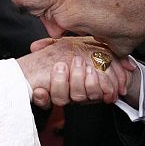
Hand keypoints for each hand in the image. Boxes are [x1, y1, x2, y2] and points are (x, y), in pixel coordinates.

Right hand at [18, 36, 133, 107]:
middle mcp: (69, 94)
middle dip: (60, 82)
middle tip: (62, 66)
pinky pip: (99, 95)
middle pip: (60, 99)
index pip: (43, 98)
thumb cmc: (82, 52)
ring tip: (83, 65)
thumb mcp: (63, 47)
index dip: (41, 98)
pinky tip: (94, 73)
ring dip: (79, 80)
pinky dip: (98, 85)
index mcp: (56, 86)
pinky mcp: (102, 94)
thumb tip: (35, 46)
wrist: (109, 58)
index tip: (40, 90)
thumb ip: (49, 46)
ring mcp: (84, 96)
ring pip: (79, 97)